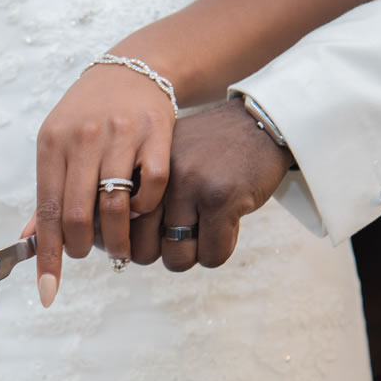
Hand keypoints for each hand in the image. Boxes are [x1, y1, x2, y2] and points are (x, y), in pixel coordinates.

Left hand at [34, 64, 175, 305]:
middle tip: (91, 254)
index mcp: (51, 144)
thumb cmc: (89, 116)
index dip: (48, 255)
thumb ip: (49, 192)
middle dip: (83, 248)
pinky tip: (142, 208)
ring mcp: (121, 134)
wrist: (134, 70)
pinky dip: (146, 207)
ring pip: (116, 205)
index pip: (47, 211)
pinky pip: (153, 186)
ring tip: (119, 245)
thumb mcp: (58, 144)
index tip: (48, 291)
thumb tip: (28, 239)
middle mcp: (82, 138)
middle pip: (79, 214)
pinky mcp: (157, 134)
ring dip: (118, 237)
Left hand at [129, 98, 292, 270]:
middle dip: (165, 254)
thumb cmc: (211, 150)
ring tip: (207, 233)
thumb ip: (143, 194)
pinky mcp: (223, 199)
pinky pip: (212, 254)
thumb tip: (124, 247)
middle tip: (183, 240)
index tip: (153, 241)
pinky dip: (220, 251)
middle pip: (144, 251)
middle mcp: (159, 178)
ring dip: (194, 256)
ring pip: (178, 258)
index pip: (120, 227)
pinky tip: (229, 228)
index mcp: (141, 169)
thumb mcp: (167, 160)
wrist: (260, 122)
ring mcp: (191, 188)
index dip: (135, 244)